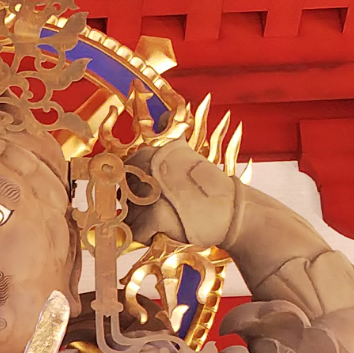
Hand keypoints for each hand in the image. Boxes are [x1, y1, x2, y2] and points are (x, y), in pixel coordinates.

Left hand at [124, 139, 242, 250]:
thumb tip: (164, 116)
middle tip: (162, 212)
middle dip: (136, 209)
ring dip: (142, 224)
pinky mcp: (155, 214)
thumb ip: (171, 136)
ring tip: (165, 221)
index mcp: (148, 153)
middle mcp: (145, 168)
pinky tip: (164, 231)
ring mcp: (149, 191)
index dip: (134, 191)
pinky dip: (148, 237)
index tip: (152, 199)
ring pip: (128, 216)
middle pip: (123, 197)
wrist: (232, 209)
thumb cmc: (209, 188)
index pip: (121, 177)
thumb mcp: (187, 153)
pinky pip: (137, 233)